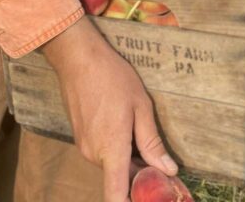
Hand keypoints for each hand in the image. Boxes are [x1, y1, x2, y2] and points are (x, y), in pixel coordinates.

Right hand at [43, 19, 177, 201]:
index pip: (116, 196)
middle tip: (159, 159)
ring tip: (139, 131)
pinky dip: (114, 146)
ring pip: (111, 163)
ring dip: (126, 157)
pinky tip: (123, 123)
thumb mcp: (140, 105)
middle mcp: (94, 153)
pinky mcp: (79, 135)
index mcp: (111, 149)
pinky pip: (101, 151)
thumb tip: (168, 170)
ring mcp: (84, 145)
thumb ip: (151, 142)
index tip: (148, 196)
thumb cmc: (111, 76)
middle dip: (138, 173)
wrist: (77, 56)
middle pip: (118, 178)